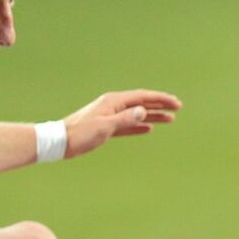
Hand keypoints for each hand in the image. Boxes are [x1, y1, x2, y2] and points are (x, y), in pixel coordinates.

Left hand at [63, 90, 181, 157]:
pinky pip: (128, 124)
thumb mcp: (105, 126)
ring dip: (153, 115)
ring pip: (137, 114)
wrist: (61, 141)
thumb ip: (126, 119)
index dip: (160, 99)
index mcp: (114, 101)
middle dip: (160, 105)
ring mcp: (110, 115)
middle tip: (177, 108)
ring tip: (170, 119)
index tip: (176, 103)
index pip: (142, 97)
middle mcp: (113, 105)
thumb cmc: (81, 133)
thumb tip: (144, 110)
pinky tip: (149, 128)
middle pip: (141, 103)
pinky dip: (139, 125)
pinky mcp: (107, 127)